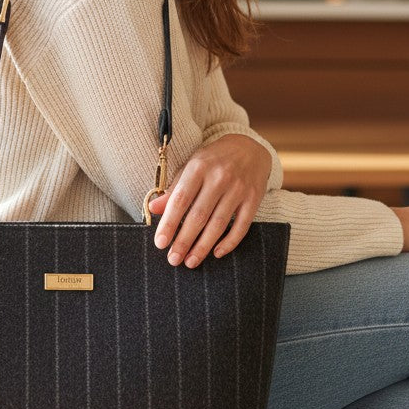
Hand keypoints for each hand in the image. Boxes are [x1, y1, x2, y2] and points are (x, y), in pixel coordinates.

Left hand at [149, 134, 269, 268]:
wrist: (249, 146)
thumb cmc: (213, 159)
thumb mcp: (191, 166)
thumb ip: (174, 189)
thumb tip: (153, 209)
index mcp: (199, 167)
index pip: (180, 199)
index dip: (169, 223)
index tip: (160, 243)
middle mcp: (219, 177)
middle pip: (199, 215)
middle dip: (184, 240)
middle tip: (173, 260)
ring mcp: (238, 188)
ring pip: (218, 224)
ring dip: (203, 246)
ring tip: (190, 261)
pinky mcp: (254, 198)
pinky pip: (242, 225)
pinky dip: (229, 242)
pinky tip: (217, 253)